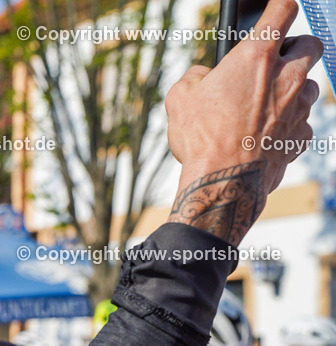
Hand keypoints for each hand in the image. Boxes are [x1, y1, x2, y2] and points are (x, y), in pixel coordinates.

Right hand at [165, 0, 321, 243]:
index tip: (277, 7)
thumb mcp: (178, 100)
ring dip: (294, 88)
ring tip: (266, 105)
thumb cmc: (201, 139)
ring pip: (311, 84)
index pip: (283, 10)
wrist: (224, 182)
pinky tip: (267, 134)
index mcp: (255, 57)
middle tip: (276, 60)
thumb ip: (194, 78)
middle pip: (312, 44)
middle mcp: (286, 76)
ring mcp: (299, 107)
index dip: (280, 5)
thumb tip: (203, 77)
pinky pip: (304, 121)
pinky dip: (290, 123)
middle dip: (297, 47)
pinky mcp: (302, 135)